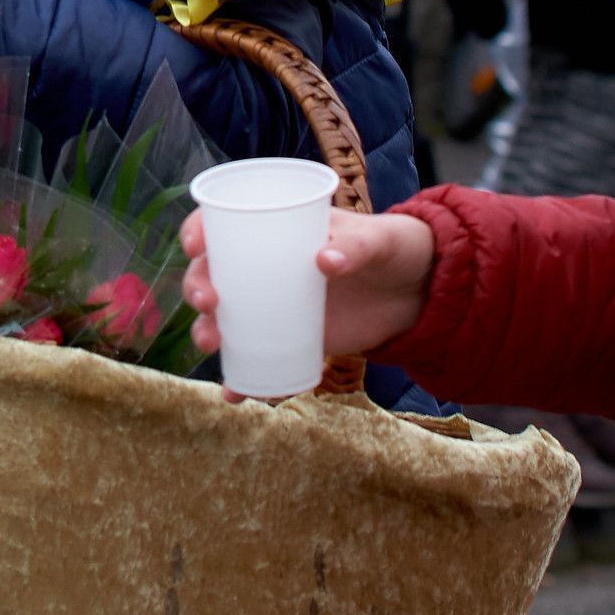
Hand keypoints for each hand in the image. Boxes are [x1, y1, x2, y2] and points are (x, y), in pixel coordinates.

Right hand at [179, 205, 436, 363]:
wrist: (418, 294)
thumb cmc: (392, 250)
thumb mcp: (379, 240)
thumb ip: (356, 246)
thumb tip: (325, 261)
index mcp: (276, 229)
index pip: (223, 223)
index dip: (199, 230)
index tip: (196, 245)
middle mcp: (264, 267)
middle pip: (212, 273)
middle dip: (197, 286)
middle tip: (208, 302)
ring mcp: (274, 306)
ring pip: (225, 318)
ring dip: (208, 331)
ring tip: (211, 344)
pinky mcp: (291, 339)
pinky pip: (258, 360)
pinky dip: (243, 378)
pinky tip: (234, 392)